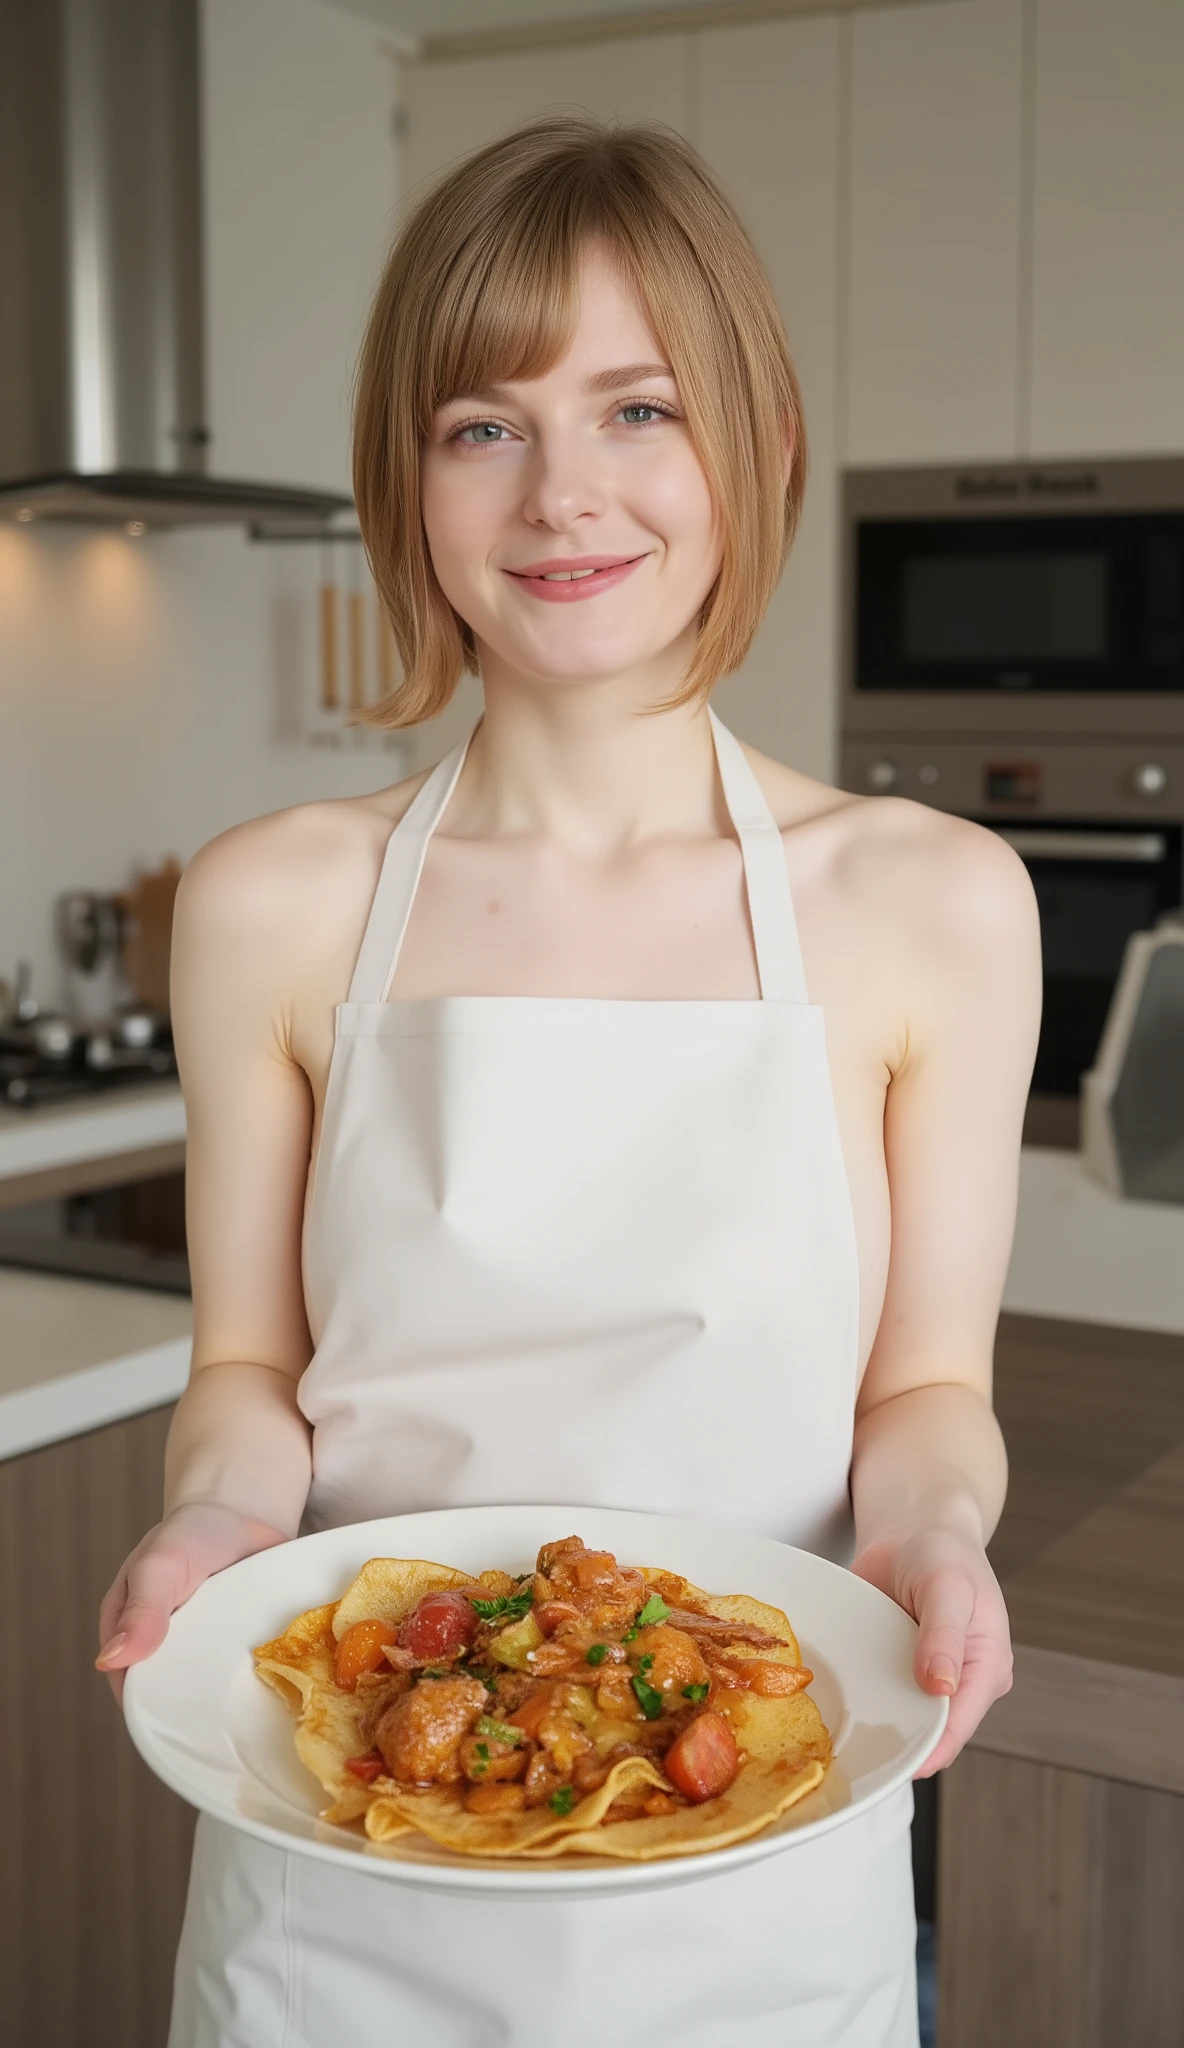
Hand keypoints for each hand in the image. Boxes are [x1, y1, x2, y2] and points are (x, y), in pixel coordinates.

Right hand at [96, 1501, 287, 1704]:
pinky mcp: (234, 1640)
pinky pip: (239, 1666)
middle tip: (217, 1720)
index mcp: (128, 1631)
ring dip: (224, 1693)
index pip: (130, 1687)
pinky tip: (269, 1684)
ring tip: (246, 1706)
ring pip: (207, 1684)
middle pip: (170, 1693)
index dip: (146, 1709)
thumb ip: (141, 1610)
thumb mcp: (160, 1566)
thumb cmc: (191, 1533)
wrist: (243, 1510)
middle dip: (190, 1707)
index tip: (174, 1728)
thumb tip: (111, 1660)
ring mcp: (202, 1645)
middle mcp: (163, 1644)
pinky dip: (251, 1673)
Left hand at [850, 1524, 1012, 1776]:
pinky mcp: (895, 1671)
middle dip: (898, 1743)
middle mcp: (959, 1682)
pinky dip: (861, 1700)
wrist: (913, 1531)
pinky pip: (879, 1695)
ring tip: (839, 1740)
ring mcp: (924, 1679)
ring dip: (875, 1724)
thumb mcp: (947, 1587)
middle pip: (929, 1729)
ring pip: (900, 1716)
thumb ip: (944, 1635)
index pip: (959, 1725)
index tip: (894, 1765)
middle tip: (855, 1755)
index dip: (929, 1749)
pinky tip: (834, 1708)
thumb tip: (941, 1687)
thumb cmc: (942, 1554)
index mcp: (987, 1669)